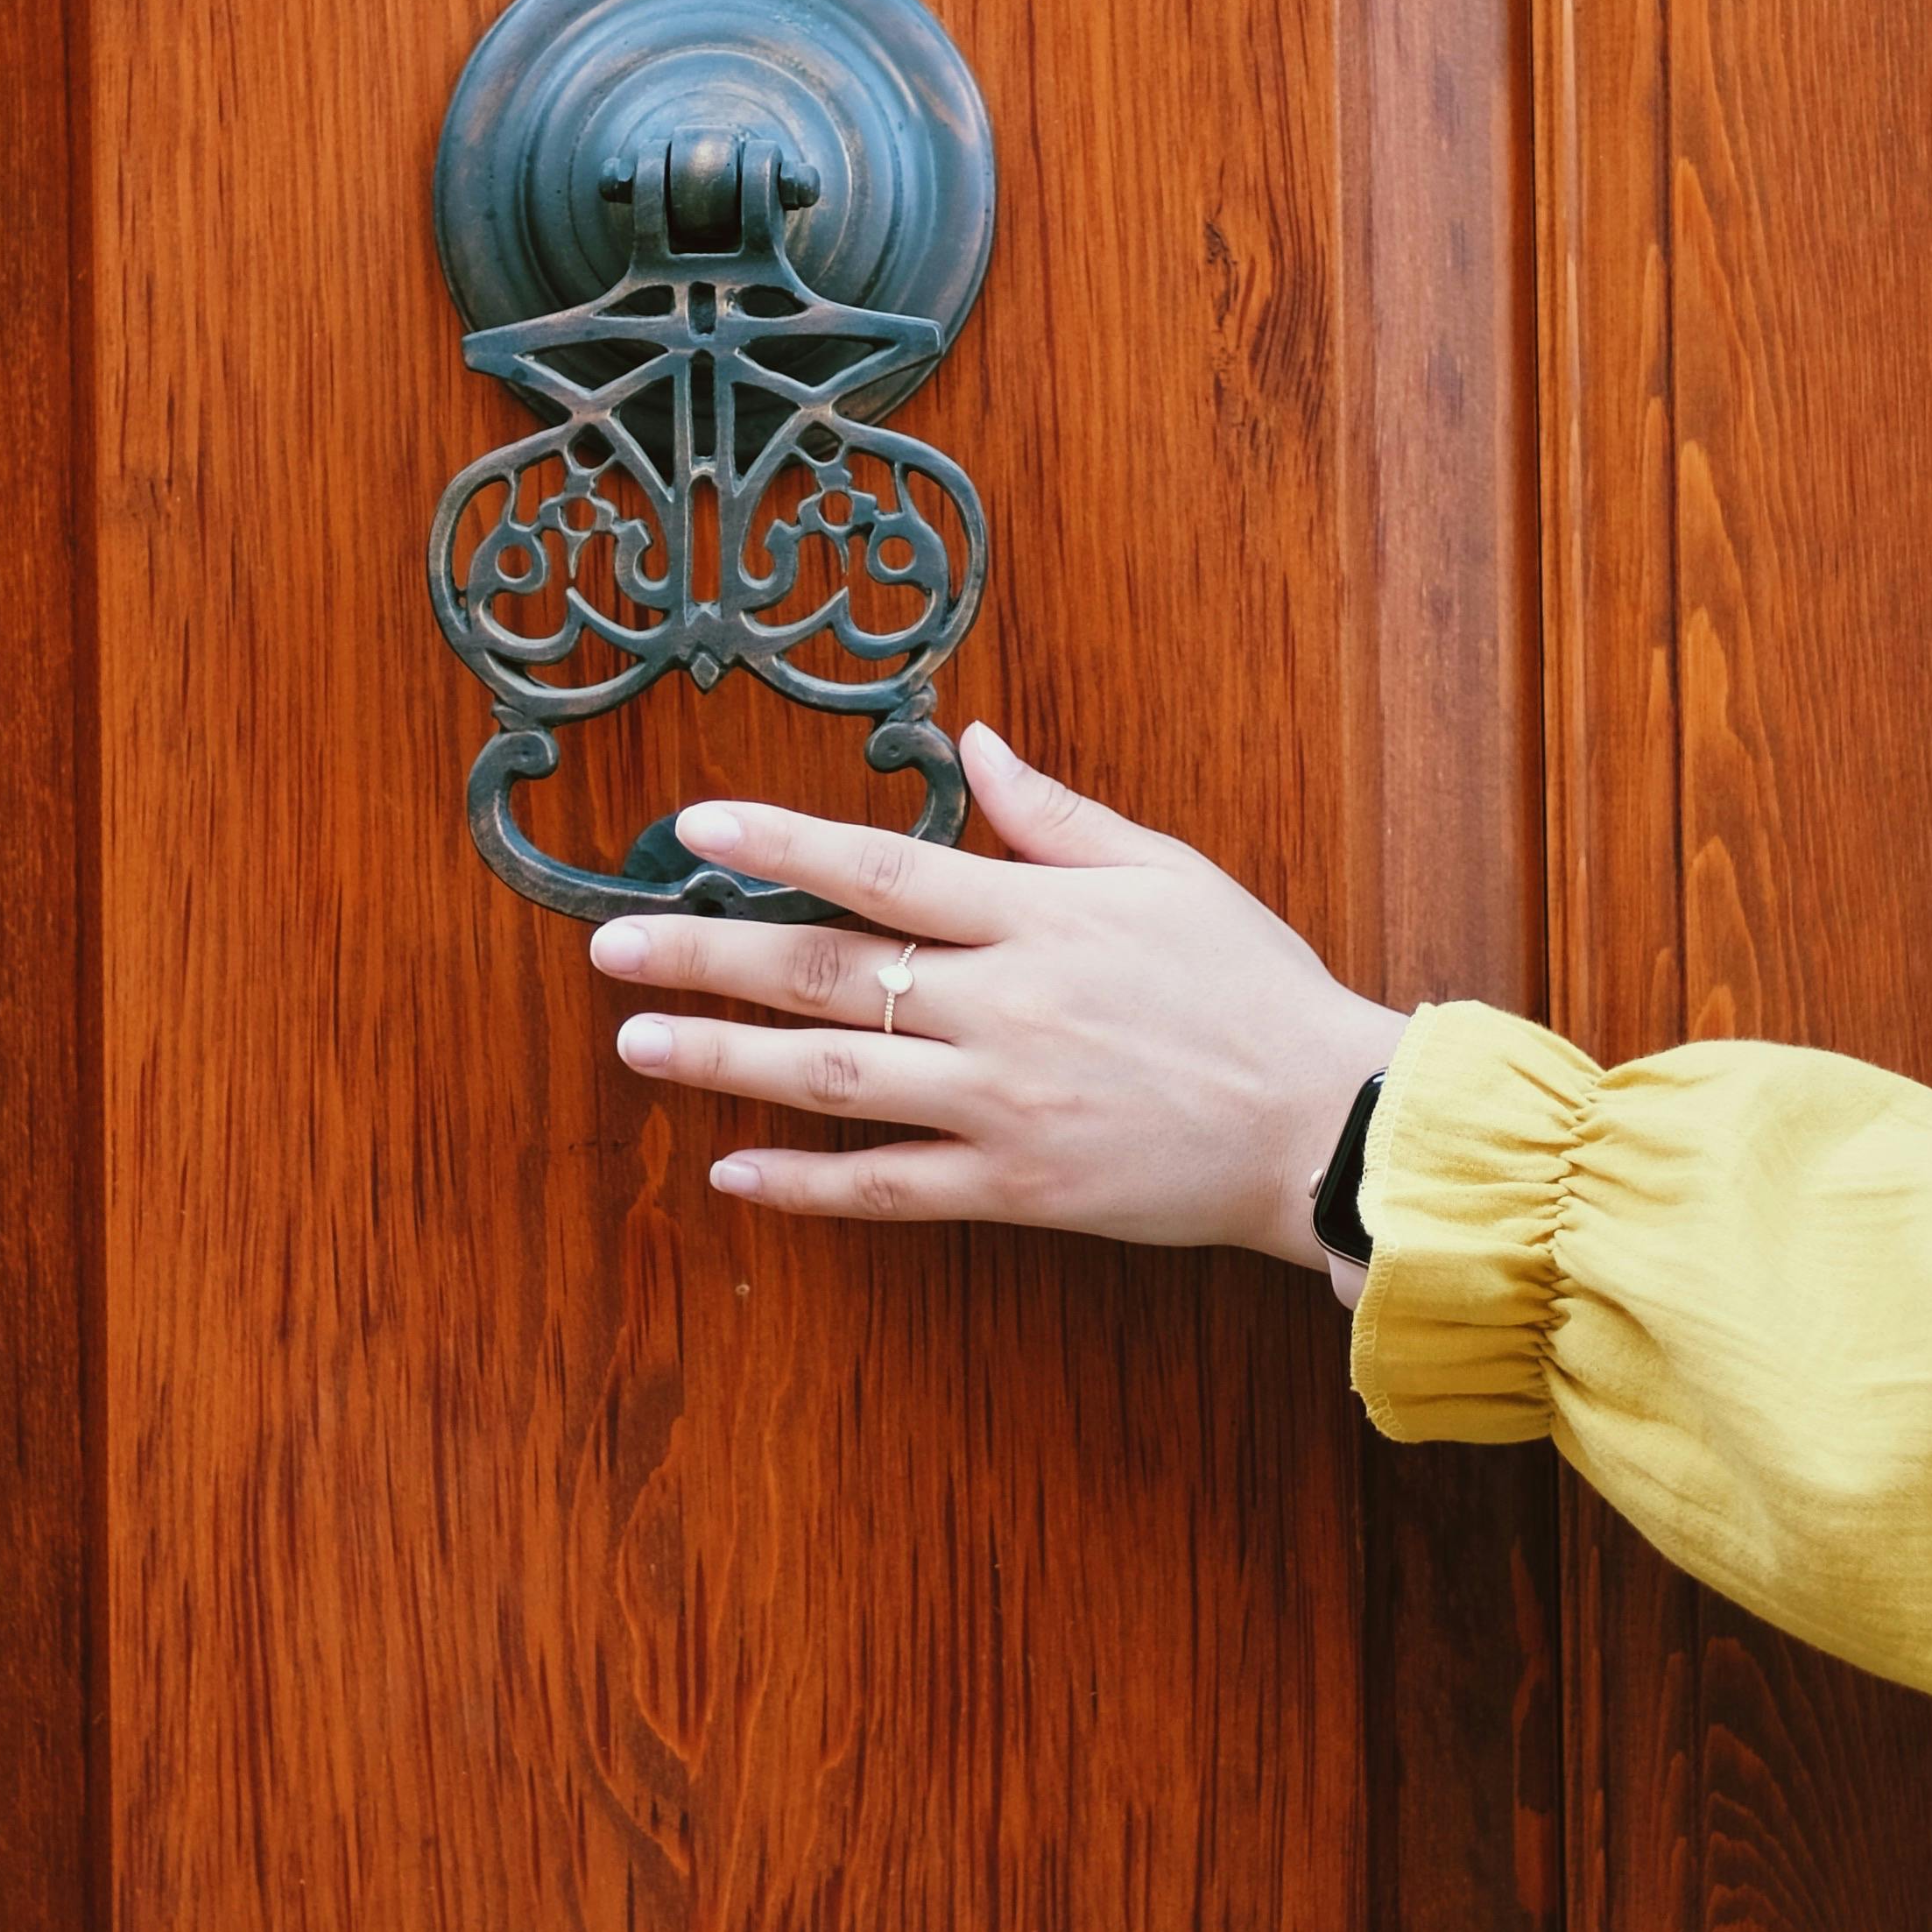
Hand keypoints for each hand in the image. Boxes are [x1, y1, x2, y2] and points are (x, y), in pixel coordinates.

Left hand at [587, 719, 1405, 1264]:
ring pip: (832, 1080)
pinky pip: (886, 1188)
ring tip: (636, 1044)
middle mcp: (1004, 1005)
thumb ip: (1056, 815)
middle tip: (609, 947)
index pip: (880, 867)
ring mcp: (1002, 1102)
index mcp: (1037, 916)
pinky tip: (729, 1170)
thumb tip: (973, 742)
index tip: (690, 829)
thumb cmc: (1251, 987)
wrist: (1322, 1121)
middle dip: (706, 958)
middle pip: (825, 972)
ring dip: (723, 1061)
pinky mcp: (1015, 1186)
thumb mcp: (1167, 872)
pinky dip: (802, 1183)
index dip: (778, 845)